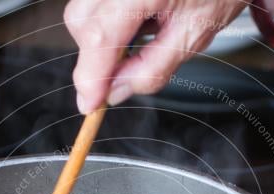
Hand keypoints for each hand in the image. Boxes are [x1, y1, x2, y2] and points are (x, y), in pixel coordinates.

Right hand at [64, 0, 248, 112]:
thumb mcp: (191, 36)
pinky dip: (107, 21)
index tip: (90, 104)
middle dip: (96, 55)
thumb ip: (152, 69)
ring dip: (102, 37)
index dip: (90, 76)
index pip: (100, 36)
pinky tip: (137, 21)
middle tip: (125, 70)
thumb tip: (115, 92)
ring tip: (140, 36)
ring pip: (82, 12)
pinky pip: (94, 3)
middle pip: (81, 22)